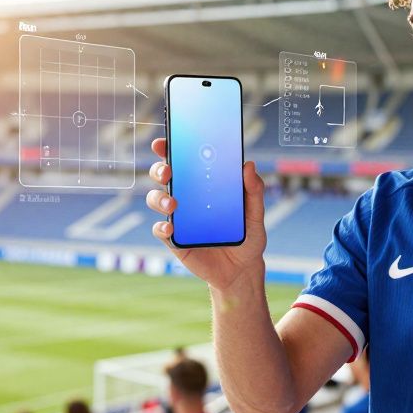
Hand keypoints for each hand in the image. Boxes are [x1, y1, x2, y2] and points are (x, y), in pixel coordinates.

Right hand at [146, 138, 268, 290]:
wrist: (242, 270)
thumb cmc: (247, 237)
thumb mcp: (255, 214)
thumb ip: (253, 191)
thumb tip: (249, 165)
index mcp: (204, 185)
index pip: (184, 161)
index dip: (170, 149)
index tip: (165, 141)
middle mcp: (187, 198)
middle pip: (164, 176)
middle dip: (160, 169)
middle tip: (168, 171)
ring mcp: (178, 218)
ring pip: (157, 200)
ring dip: (159, 198)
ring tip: (172, 204)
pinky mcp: (175, 240)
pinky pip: (161, 230)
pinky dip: (162, 227)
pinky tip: (170, 227)